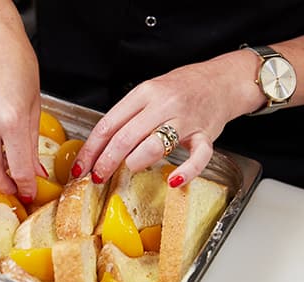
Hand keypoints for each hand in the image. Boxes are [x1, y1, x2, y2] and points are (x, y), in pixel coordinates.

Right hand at [0, 24, 45, 200]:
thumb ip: (31, 143)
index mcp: (12, 120)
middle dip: (3, 186)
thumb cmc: (16, 63)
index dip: (26, 186)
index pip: (19, 168)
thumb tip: (33, 171)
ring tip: (4, 164)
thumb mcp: (34, 105)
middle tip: (14, 188)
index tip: (29, 193)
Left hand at [72, 51, 263, 186]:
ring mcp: (185, 120)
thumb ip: (128, 116)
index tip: (81, 166)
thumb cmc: (182, 88)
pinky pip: (198, 156)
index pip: (108, 124)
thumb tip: (100, 147)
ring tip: (128, 169)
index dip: (91, 149)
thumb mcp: (149, 92)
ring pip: (154, 144)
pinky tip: (173, 180)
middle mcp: (163, 104)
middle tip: (96, 177)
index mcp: (144, 93)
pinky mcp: (206, 134)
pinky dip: (186, 171)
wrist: (222, 80)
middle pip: (125, 137)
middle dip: (106, 161)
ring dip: (136, 161)